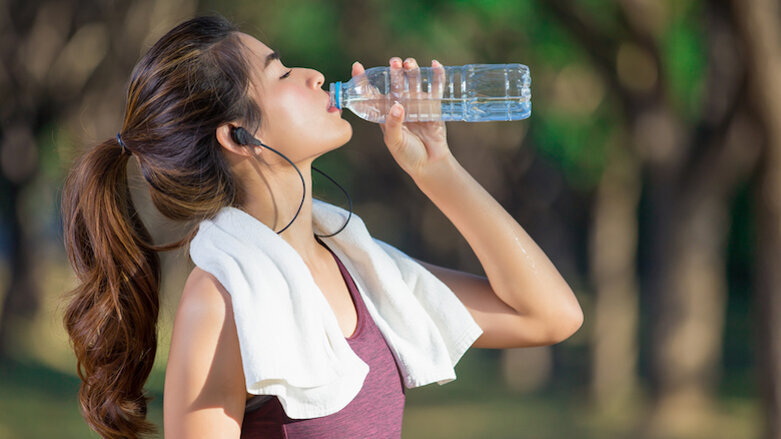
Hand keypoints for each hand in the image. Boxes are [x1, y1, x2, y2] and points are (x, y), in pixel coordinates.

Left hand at [351, 57, 452, 178]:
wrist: (429, 164)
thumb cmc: (407, 155)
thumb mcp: (395, 142)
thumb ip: (393, 125)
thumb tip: (397, 106)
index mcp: (385, 113)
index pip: (372, 93)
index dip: (364, 80)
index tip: (357, 67)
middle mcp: (400, 104)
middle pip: (396, 83)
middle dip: (394, 71)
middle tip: (394, 63)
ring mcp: (417, 103)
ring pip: (414, 81)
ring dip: (412, 70)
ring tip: (409, 63)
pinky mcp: (433, 106)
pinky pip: (435, 88)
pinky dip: (436, 75)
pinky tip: (435, 65)